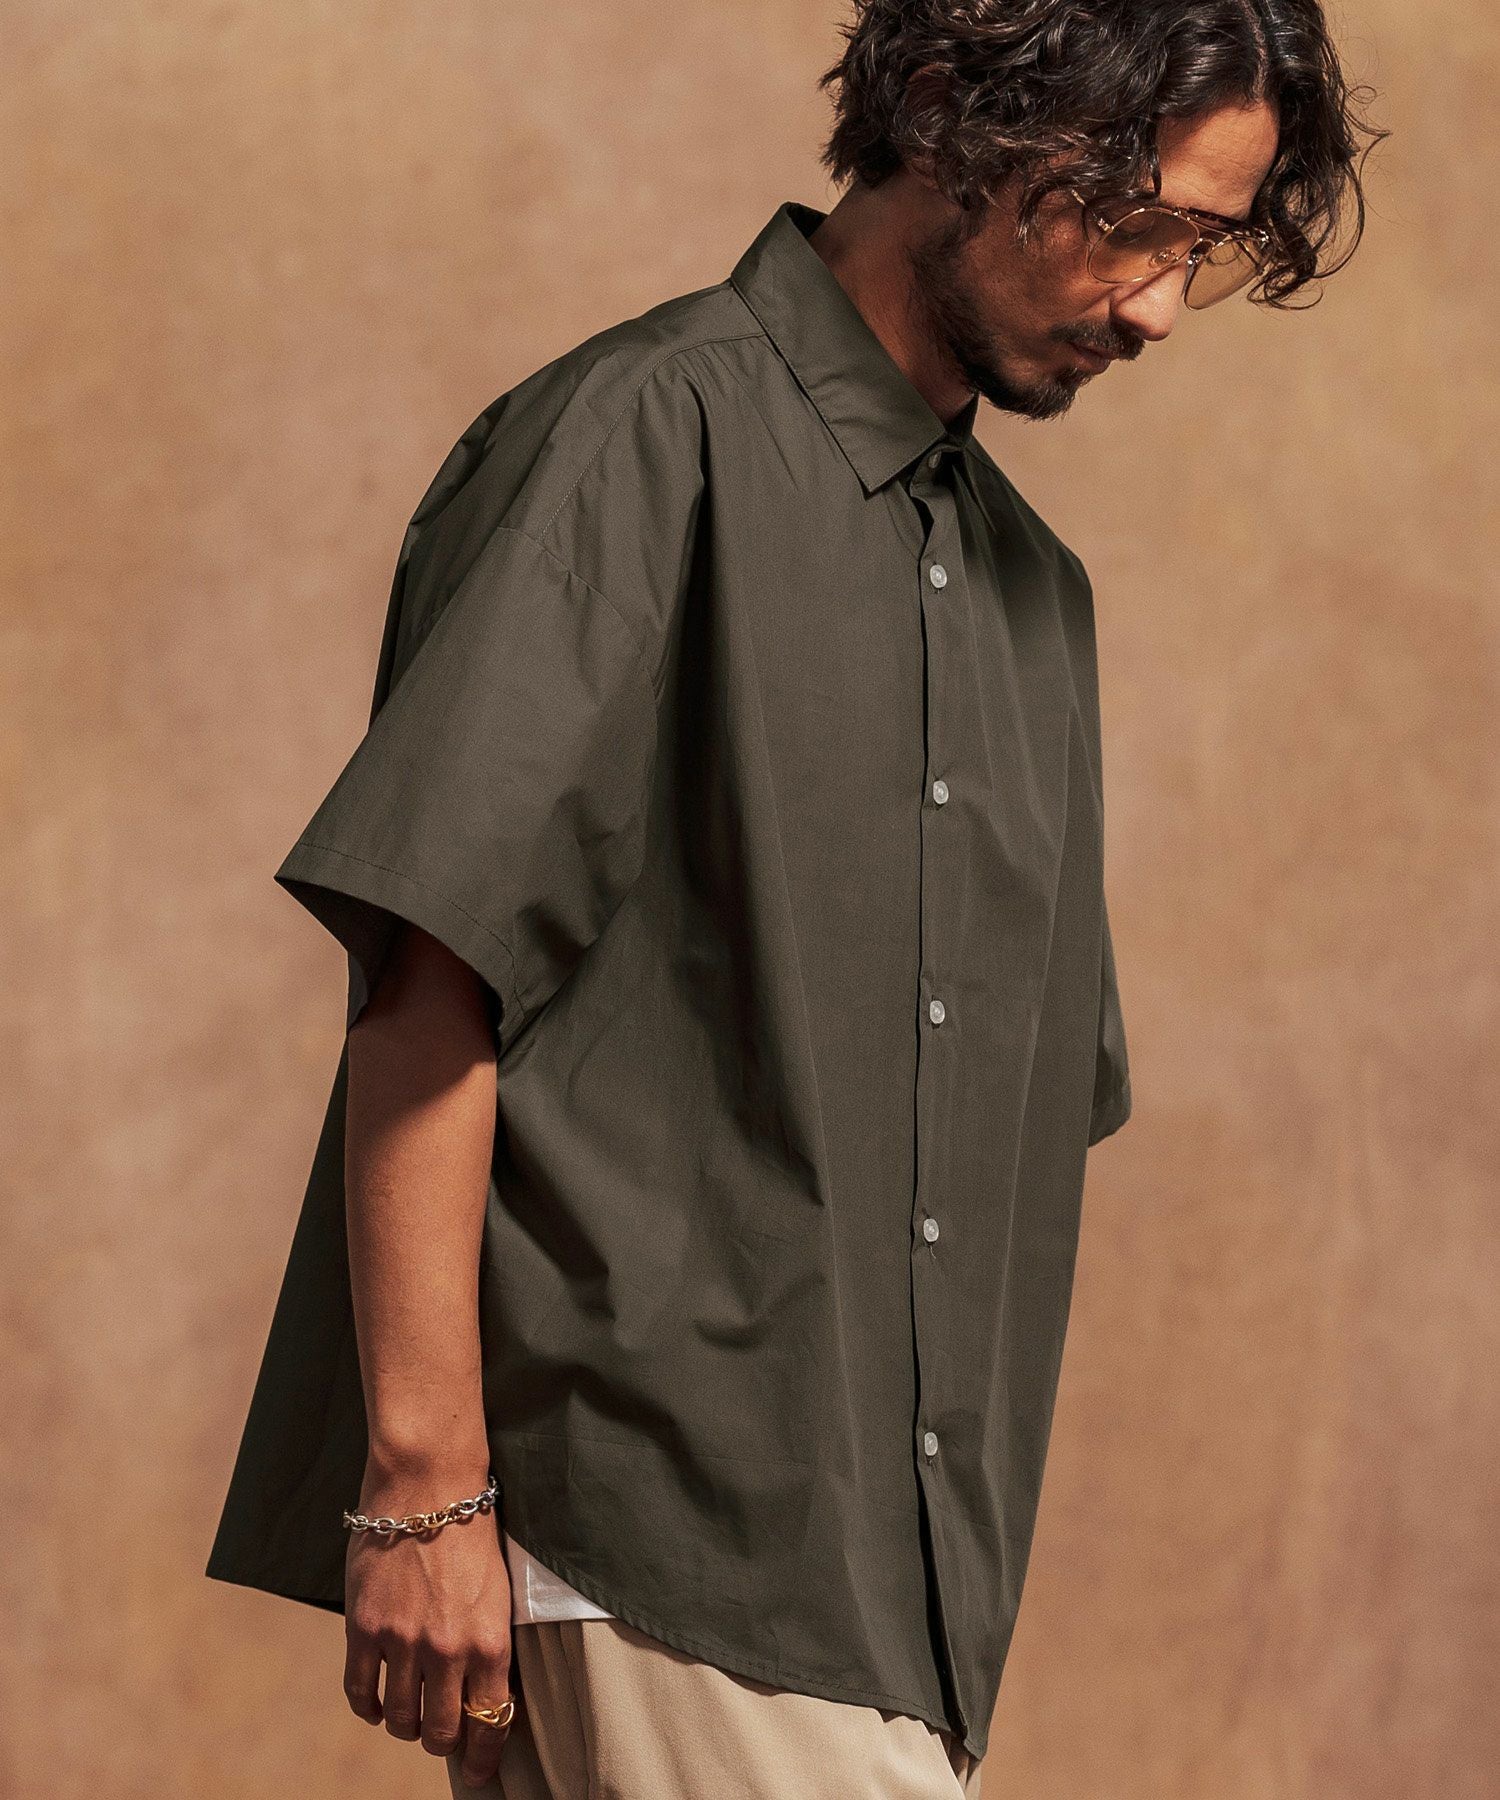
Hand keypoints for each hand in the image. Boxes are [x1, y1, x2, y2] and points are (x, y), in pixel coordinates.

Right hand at [342, 1470, 516, 1789]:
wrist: (429, 1484)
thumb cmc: (472, 1533)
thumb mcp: (498, 1593)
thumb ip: (488, 1646)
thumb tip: (483, 1697)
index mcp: (490, 1641)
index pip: (488, 1722)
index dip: (483, 1756)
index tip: (478, 1771)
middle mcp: (448, 1649)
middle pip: (441, 1732)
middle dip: (443, 1743)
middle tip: (441, 1737)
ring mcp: (402, 1641)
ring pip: (400, 1719)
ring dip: (405, 1726)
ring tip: (409, 1714)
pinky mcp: (364, 1627)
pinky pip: (360, 1692)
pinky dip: (368, 1708)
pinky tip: (376, 1704)